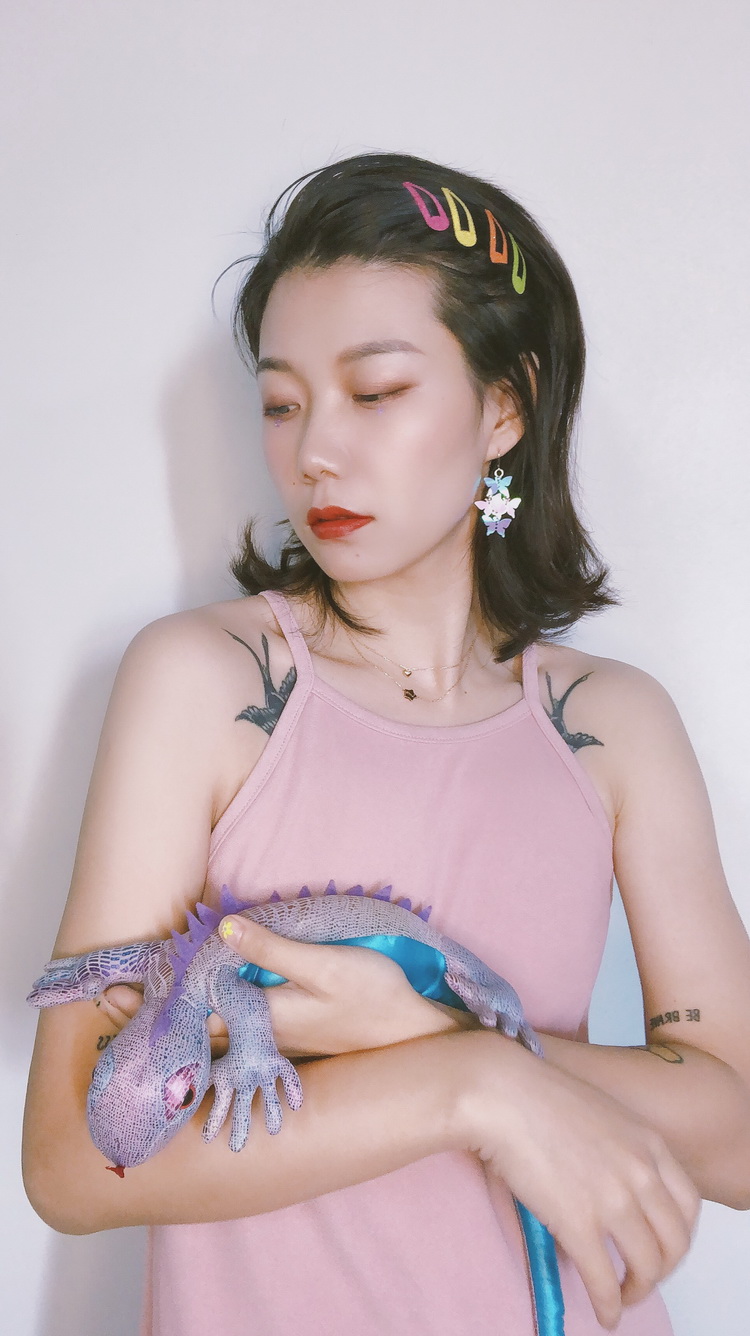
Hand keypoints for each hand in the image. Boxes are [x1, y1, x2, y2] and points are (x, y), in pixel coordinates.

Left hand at [95, 917, 481, 1060]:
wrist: (416, 1035)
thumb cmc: (376, 997)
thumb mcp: (328, 965)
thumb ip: (274, 951)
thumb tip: (223, 928)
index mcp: (264, 1016)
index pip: (194, 1011)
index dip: (152, 1000)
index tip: (110, 990)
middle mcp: (262, 1034)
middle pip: (192, 1025)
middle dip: (150, 1012)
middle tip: (106, 998)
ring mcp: (275, 1037)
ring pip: (210, 1030)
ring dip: (174, 1016)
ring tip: (138, 1006)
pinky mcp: (290, 1034)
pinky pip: (233, 1031)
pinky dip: (205, 1022)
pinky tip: (197, 1013)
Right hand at [453, 1030, 700, 1331]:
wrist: (503, 1093)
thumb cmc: (539, 1096)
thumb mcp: (601, 1115)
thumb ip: (619, 1150)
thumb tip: (608, 1190)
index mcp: (649, 1143)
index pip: (687, 1205)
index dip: (678, 1235)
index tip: (661, 1245)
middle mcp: (641, 1174)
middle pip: (675, 1241)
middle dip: (662, 1268)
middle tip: (641, 1277)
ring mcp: (613, 1200)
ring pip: (647, 1267)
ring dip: (637, 1290)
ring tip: (621, 1296)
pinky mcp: (579, 1225)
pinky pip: (606, 1281)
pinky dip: (610, 1306)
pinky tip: (605, 1313)